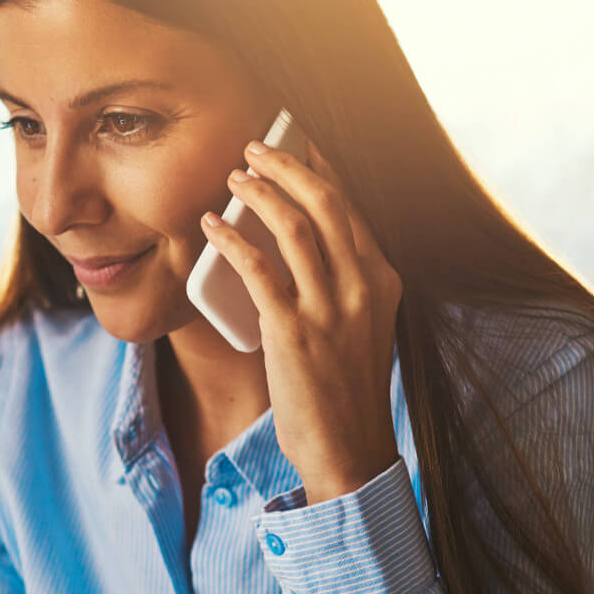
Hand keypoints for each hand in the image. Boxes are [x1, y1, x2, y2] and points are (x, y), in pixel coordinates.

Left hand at [200, 138, 403, 503]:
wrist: (349, 451)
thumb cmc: (347, 391)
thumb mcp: (362, 328)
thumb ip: (342, 285)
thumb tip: (299, 242)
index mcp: (383, 281)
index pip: (351, 208)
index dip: (320, 169)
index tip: (296, 142)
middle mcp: (363, 287)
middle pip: (326, 203)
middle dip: (288, 165)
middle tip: (255, 146)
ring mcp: (330, 309)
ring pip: (294, 226)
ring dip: (259, 192)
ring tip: (233, 175)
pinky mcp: (294, 332)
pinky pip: (258, 269)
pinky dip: (231, 239)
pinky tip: (211, 226)